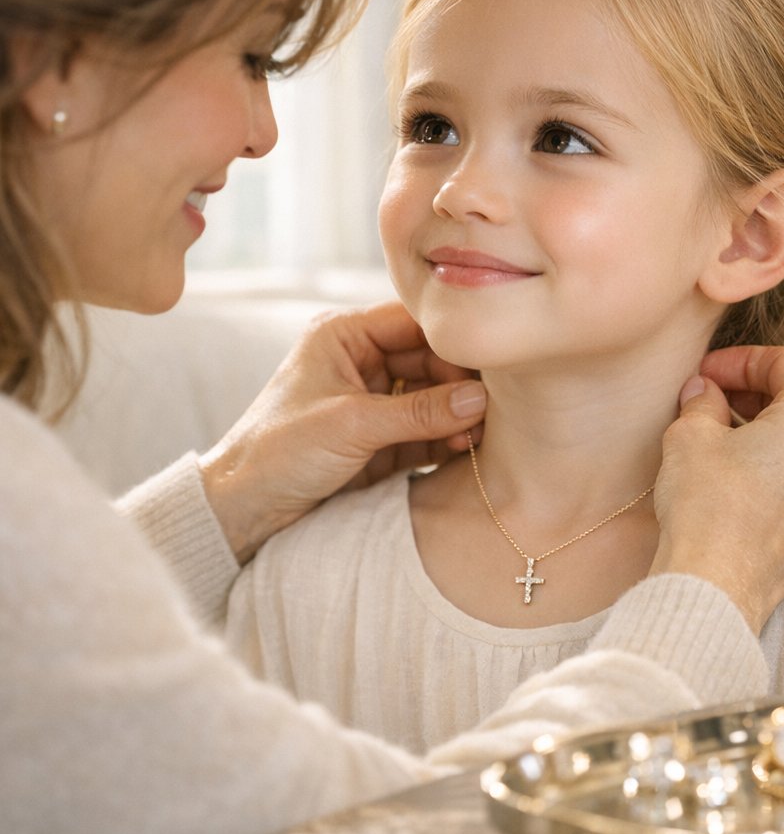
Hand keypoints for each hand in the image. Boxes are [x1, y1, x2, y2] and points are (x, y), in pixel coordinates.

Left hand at [198, 301, 486, 562]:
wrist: (242, 510)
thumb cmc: (277, 451)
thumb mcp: (350, 425)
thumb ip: (418, 412)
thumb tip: (479, 400)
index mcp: (344, 336)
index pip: (414, 323)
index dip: (452, 341)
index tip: (489, 362)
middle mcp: (362, 362)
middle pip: (431, 361)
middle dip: (460, 384)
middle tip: (490, 408)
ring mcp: (373, 402)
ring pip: (433, 398)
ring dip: (457, 415)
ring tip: (482, 433)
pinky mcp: (381, 440)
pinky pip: (426, 432)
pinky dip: (447, 440)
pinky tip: (467, 449)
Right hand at [649, 346, 783, 633]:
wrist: (716, 584)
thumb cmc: (706, 506)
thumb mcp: (690, 435)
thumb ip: (701, 400)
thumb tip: (703, 390)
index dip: (743, 360)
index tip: (709, 372)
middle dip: (756, 395)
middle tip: (712, 401)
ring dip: (771, 432)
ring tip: (725, 440)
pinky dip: (783, 468)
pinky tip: (743, 479)